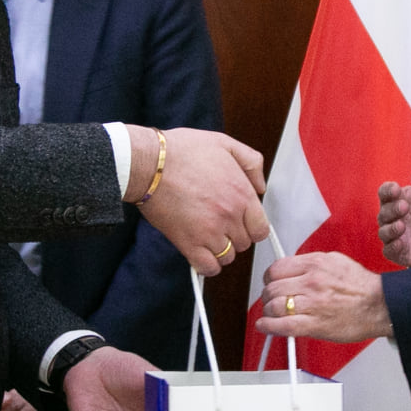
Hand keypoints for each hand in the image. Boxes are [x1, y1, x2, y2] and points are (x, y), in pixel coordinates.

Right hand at [129, 125, 269, 277]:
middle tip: (219, 224)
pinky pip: (208, 268)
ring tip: (207, 235)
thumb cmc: (180, 151)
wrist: (148, 162)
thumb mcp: (224, 143)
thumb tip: (260, 186)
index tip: (242, 223)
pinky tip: (200, 252)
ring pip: (228, 257)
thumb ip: (251, 163)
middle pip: (244, 244)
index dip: (252, 227)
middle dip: (234, 235)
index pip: (261, 229)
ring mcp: (210, 232)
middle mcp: (230, 215)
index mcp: (241, 193)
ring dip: (220, 249)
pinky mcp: (188, 243)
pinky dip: (207, 265)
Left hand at [256, 252, 391, 344]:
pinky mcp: (315, 325)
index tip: (271, 283)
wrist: (380, 305)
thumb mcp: (335, 261)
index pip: (277, 268)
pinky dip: (269, 327)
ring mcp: (312, 304)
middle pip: (272, 288)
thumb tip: (291, 268)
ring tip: (272, 314)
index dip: (269, 277)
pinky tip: (265, 326)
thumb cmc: (361, 286)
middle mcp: (311, 282)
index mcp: (315, 264)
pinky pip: (283, 326)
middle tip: (271, 300)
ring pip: (274, 306)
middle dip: (267, 296)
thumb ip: (310, 264)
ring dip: (268, 312)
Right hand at [377, 167, 410, 268]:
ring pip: (384, 232)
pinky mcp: (398, 252)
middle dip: (393, 209)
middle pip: (384, 212)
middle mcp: (390, 217)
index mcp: (395, 199)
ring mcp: (392, 235)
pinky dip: (393, 247)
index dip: (387, 190)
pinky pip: (389, 251)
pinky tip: (400, 243)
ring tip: (402, 225)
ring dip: (391, 229)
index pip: (384, 192)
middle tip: (405, 206)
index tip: (396, 189)